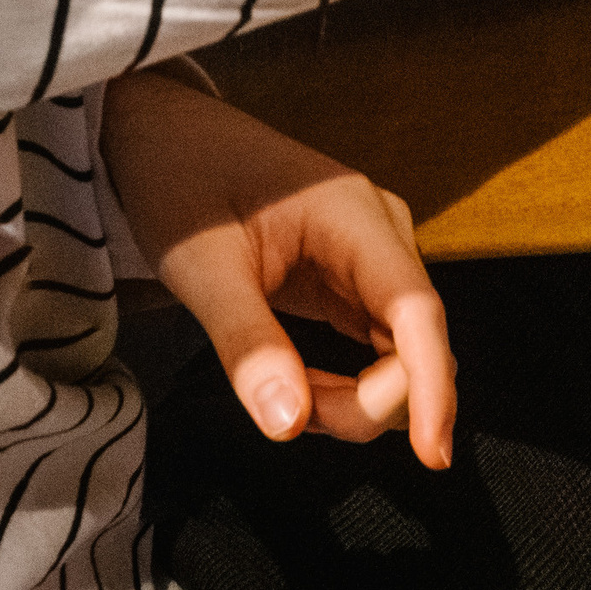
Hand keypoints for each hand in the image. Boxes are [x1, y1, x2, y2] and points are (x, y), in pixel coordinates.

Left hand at [101, 70, 454, 469]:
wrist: (157, 133)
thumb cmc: (177, 177)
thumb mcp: (198, 265)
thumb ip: (246, 342)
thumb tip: (290, 424)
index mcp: (351, 212)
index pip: (416, 310)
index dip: (433, 387)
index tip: (433, 457)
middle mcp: (376, 230)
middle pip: (416, 341)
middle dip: (370, 400)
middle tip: (290, 412)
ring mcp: (368, 252)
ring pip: (401, 351)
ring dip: (358, 396)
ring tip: (280, 388)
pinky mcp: (350, 274)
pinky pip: (376, 344)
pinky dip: (347, 382)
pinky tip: (296, 381)